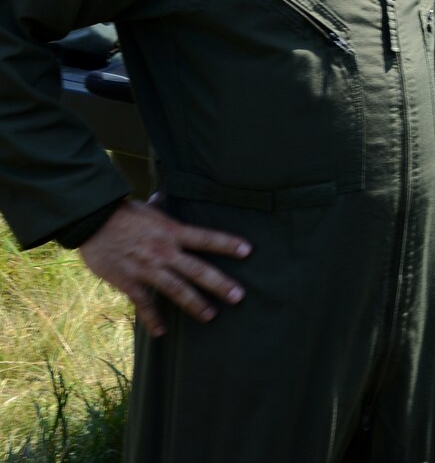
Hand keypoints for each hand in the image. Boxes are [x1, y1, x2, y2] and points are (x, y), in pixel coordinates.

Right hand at [79, 198, 250, 337]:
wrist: (91, 222)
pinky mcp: (128, 282)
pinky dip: (152, 318)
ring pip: (176, 289)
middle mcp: (164, 252)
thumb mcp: (147, 209)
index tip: (248, 251)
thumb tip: (162, 197)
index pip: (207, 237)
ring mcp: (147, 269)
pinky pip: (144, 303)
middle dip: (220, 284)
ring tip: (211, 316)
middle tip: (239, 297)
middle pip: (198, 269)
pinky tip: (161, 332)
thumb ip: (159, 207)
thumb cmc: (121, 213)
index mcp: (172, 231)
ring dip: (195, 304)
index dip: (227, 244)